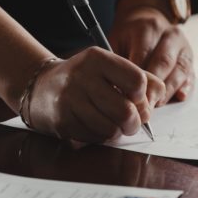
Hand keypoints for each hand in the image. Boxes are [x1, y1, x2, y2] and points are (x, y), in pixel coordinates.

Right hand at [27, 47, 164, 142]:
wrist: (41, 87)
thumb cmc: (84, 79)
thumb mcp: (109, 67)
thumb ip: (140, 78)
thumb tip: (156, 99)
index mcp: (98, 59)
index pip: (137, 81)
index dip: (143, 96)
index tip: (136, 99)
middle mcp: (82, 77)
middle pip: (126, 111)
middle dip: (134, 123)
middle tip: (131, 122)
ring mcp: (70, 100)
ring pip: (111, 129)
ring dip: (116, 132)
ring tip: (111, 124)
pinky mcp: (62, 121)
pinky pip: (94, 138)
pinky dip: (99, 137)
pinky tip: (93, 126)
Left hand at [109, 4, 194, 105]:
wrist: (147, 20)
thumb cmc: (128, 36)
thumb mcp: (117, 40)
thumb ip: (118, 62)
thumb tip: (117, 90)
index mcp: (149, 27)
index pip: (144, 54)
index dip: (136, 78)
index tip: (128, 96)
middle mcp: (170, 35)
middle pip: (164, 63)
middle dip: (153, 87)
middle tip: (142, 106)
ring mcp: (184, 47)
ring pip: (179, 71)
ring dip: (168, 91)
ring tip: (155, 106)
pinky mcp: (190, 59)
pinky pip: (191, 75)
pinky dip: (186, 88)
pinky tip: (179, 97)